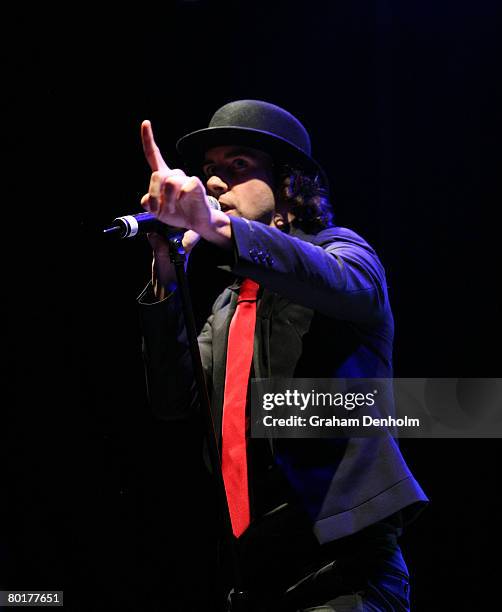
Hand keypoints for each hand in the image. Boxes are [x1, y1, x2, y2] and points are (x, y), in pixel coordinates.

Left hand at [140, 120, 211, 235]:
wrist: (196, 222)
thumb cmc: (178, 213)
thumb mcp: (157, 211)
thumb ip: (149, 203)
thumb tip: (147, 199)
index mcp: (163, 177)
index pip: (153, 155)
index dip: (148, 139)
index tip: (145, 123)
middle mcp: (174, 174)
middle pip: (157, 175)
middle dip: (154, 194)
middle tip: (158, 209)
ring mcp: (185, 178)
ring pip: (170, 182)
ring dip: (167, 200)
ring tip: (172, 209)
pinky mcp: (196, 184)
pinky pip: (183, 188)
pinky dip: (180, 200)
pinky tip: (185, 203)